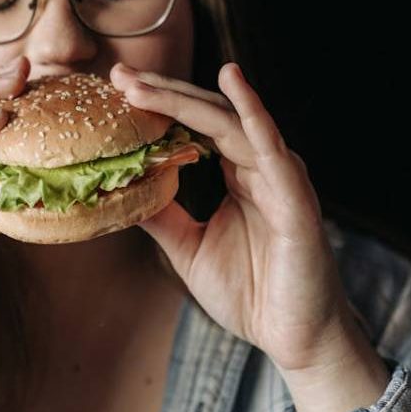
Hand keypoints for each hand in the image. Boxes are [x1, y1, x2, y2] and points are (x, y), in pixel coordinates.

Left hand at [110, 62, 387, 411]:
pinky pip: (271, 146)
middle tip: (119, 73)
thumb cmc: (251, 293)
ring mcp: (279, 176)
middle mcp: (260, 165)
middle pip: (208, 113)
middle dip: (162, 92)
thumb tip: (122, 188)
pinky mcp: (295, 195)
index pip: (194, 125)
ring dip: (186, 99)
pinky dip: (252, 111)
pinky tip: (232, 81)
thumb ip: (162, 214)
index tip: (116, 88)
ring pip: (230, 121)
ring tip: (144, 83)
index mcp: (238, 173)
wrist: (294, 338)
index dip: (157, 105)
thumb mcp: (189, 247)